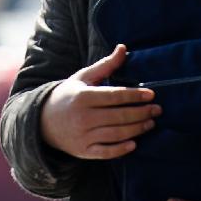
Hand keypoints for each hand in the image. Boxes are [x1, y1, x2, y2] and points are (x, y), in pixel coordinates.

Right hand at [40, 44, 160, 159]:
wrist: (43, 122)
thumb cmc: (68, 95)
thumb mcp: (83, 77)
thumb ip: (105, 65)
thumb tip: (123, 48)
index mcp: (83, 96)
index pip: (114, 96)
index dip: (134, 95)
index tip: (151, 95)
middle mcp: (83, 117)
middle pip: (119, 116)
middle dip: (141, 113)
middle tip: (157, 110)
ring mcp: (83, 136)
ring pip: (116, 134)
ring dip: (137, 129)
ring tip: (151, 123)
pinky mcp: (84, 151)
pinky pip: (106, 152)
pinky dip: (121, 149)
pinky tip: (135, 143)